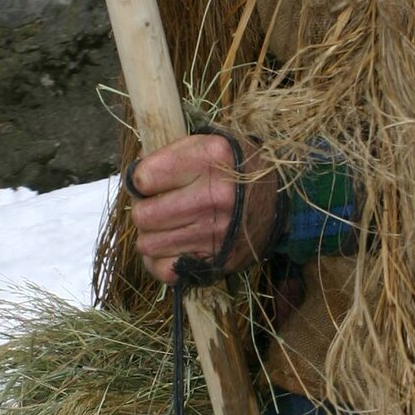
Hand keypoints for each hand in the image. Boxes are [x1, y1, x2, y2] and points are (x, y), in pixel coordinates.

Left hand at [127, 133, 278, 285]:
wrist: (281, 196)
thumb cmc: (236, 167)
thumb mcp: (209, 143)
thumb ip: (170, 154)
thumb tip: (133, 179)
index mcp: (208, 160)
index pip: (143, 178)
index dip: (141, 180)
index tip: (152, 181)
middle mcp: (213, 197)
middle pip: (143, 215)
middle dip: (144, 209)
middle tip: (158, 206)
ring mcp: (216, 232)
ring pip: (148, 244)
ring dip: (152, 236)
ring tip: (167, 226)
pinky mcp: (218, 260)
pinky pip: (166, 271)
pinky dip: (161, 262)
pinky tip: (170, 248)